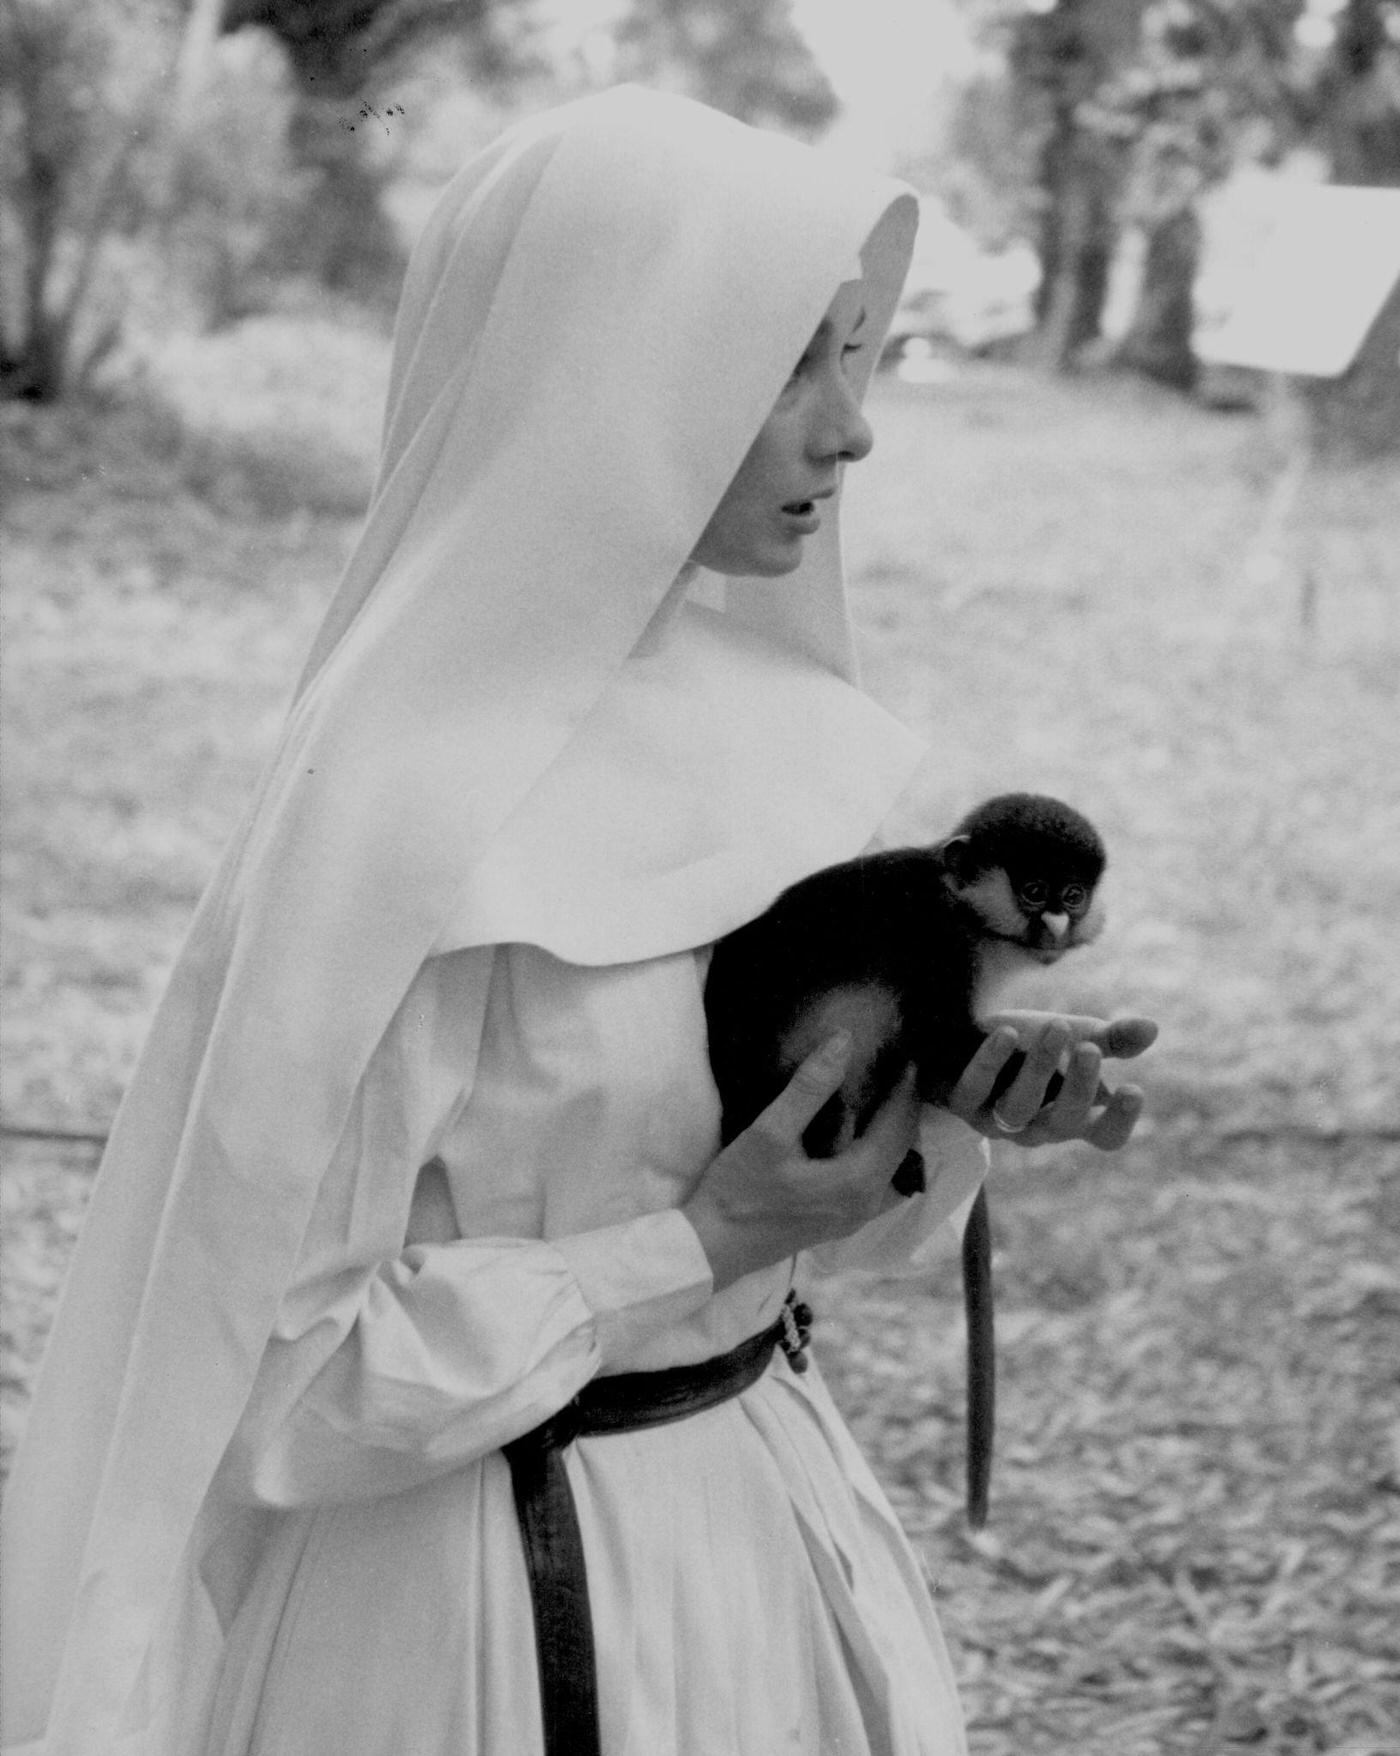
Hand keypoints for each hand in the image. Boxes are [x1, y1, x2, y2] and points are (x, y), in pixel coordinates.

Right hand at [683, 1035, 920, 1289]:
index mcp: (858, 1180)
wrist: (714, 1248)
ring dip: (896, 1133)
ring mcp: (857, 1218)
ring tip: (887, 1097)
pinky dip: (883, 1155)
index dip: (905, 1088)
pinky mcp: (843, 1223)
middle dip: (906, 1107)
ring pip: (895, 1167)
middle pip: (904, 1147)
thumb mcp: (769, 1132)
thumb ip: (809, 1087)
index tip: (907, 1055)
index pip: (897, 1124)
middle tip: (900, 1069)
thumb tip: (844, 1041)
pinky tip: (864, 1137)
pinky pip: (880, 1183)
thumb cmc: (738, 1190)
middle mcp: (868, 1203)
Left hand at [946, 1011, 1157, 1152]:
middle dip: (1079, 1086)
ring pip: (1019, 1108)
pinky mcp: (963, 1103)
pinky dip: (990, 1062)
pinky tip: (1007, 1033)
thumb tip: (1151, 1028)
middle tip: (1088, 1049)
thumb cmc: (1031, 1046)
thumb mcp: (1076, 1039)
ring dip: (1039, 1067)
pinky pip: (974, 1090)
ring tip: (1056, 1027)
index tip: (1133, 1089)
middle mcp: (1038, 1126)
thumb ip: (1112, 1039)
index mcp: (1073, 1117)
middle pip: (1065, 1122)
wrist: (966, 1041)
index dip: (1119, 1120)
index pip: (1104, 1137)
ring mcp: (998, 1120)